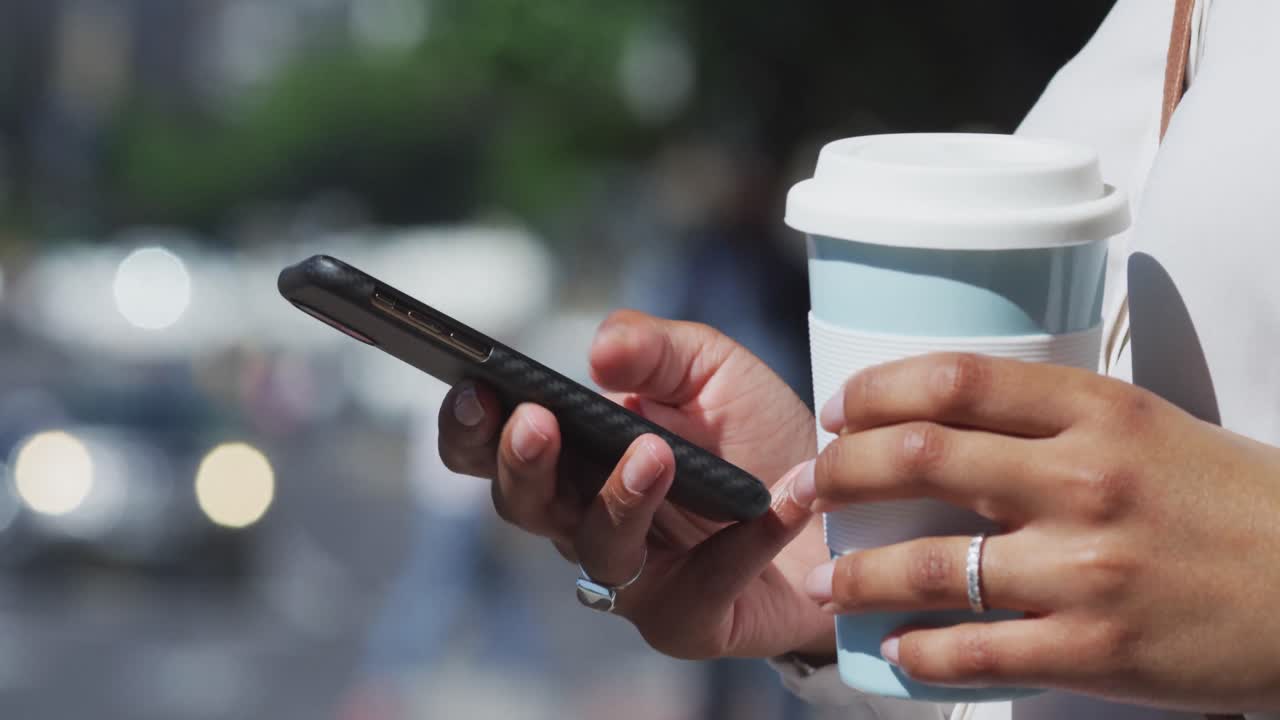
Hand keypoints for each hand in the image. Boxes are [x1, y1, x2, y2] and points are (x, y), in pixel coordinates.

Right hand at [438, 310, 834, 659]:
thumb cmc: (755, 437)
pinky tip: (782, 499)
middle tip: (537, 423)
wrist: (838, 507)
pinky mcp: (689, 619)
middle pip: (524, 504)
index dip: (470, 426)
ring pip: (600, 547)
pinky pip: (706, 582)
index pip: (492, 448)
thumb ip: (654, 349)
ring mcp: (633, 578)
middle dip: (522, 464)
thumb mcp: (711, 369)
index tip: (477, 389)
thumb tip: (599, 352)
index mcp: (573, 456)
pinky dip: (746, 540)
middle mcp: (585, 519)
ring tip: (656, 453)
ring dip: (621, 498)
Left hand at [804, 353, 1279, 712]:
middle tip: (807, 485)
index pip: (953, 380)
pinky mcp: (1094, 651)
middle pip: (916, 458)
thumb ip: (1058, 420)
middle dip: (838, 471)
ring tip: (825, 581)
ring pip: (926, 565)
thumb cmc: (1236, 504)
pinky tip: (894, 648)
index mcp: (1098, 412)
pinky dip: (917, 652)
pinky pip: (973, 653)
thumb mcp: (1152, 427)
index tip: (839, 410)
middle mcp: (1081, 481)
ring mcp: (1084, 569)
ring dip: (856, 574)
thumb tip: (953, 420)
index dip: (874, 391)